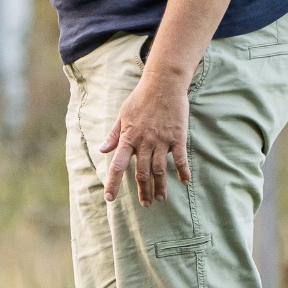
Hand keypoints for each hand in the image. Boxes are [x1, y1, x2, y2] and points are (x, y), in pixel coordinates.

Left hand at [100, 68, 192, 205]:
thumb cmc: (141, 98)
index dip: (113, 183)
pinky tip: (185, 182)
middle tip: (145, 204)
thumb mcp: (123, 115)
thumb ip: (113, 135)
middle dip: (143, 191)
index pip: (117, 165)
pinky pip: (180, 159)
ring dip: (160, 186)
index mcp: (129, 138)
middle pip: (141, 173)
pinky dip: (183, 171)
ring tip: (160, 199)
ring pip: (160, 170)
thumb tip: (102, 150)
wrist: (163, 83)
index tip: (110, 198)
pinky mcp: (178, 137)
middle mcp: (144, 142)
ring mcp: (162, 141)